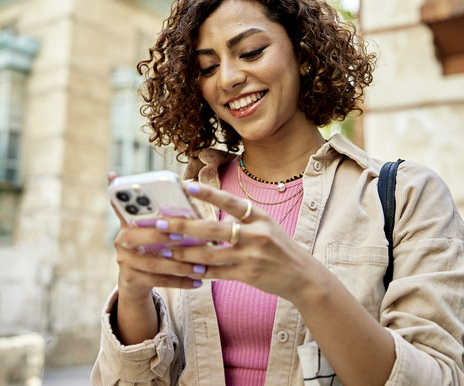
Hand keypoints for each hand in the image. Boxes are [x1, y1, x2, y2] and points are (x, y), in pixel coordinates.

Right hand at [108, 172, 204, 302]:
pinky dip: (179, 281)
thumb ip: (165, 213)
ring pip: (151, 262)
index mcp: (127, 223)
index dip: (127, 201)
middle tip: (181, 235)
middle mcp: (121, 241)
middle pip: (133, 236)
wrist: (135, 281)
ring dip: (178, 264)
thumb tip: (188, 188)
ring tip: (200, 266)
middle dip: (158, 235)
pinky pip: (157, 281)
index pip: (121, 207)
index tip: (138, 194)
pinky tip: (198, 281)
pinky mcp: (131, 280)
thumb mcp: (153, 229)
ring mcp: (124, 261)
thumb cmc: (152, 246)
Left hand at [157, 181, 321, 301]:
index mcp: (260, 217)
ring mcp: (252, 256)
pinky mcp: (248, 275)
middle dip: (184, 226)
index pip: (232, 202)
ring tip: (165, 249)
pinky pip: (217, 273)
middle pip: (214, 229)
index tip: (188, 186)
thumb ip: (241, 219)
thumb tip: (207, 215)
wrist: (303, 276)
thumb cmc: (278, 247)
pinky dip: (200, 271)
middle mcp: (257, 235)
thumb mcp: (266, 226)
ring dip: (185, 252)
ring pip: (211, 254)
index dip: (210, 194)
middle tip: (160, 223)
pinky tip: (184, 268)